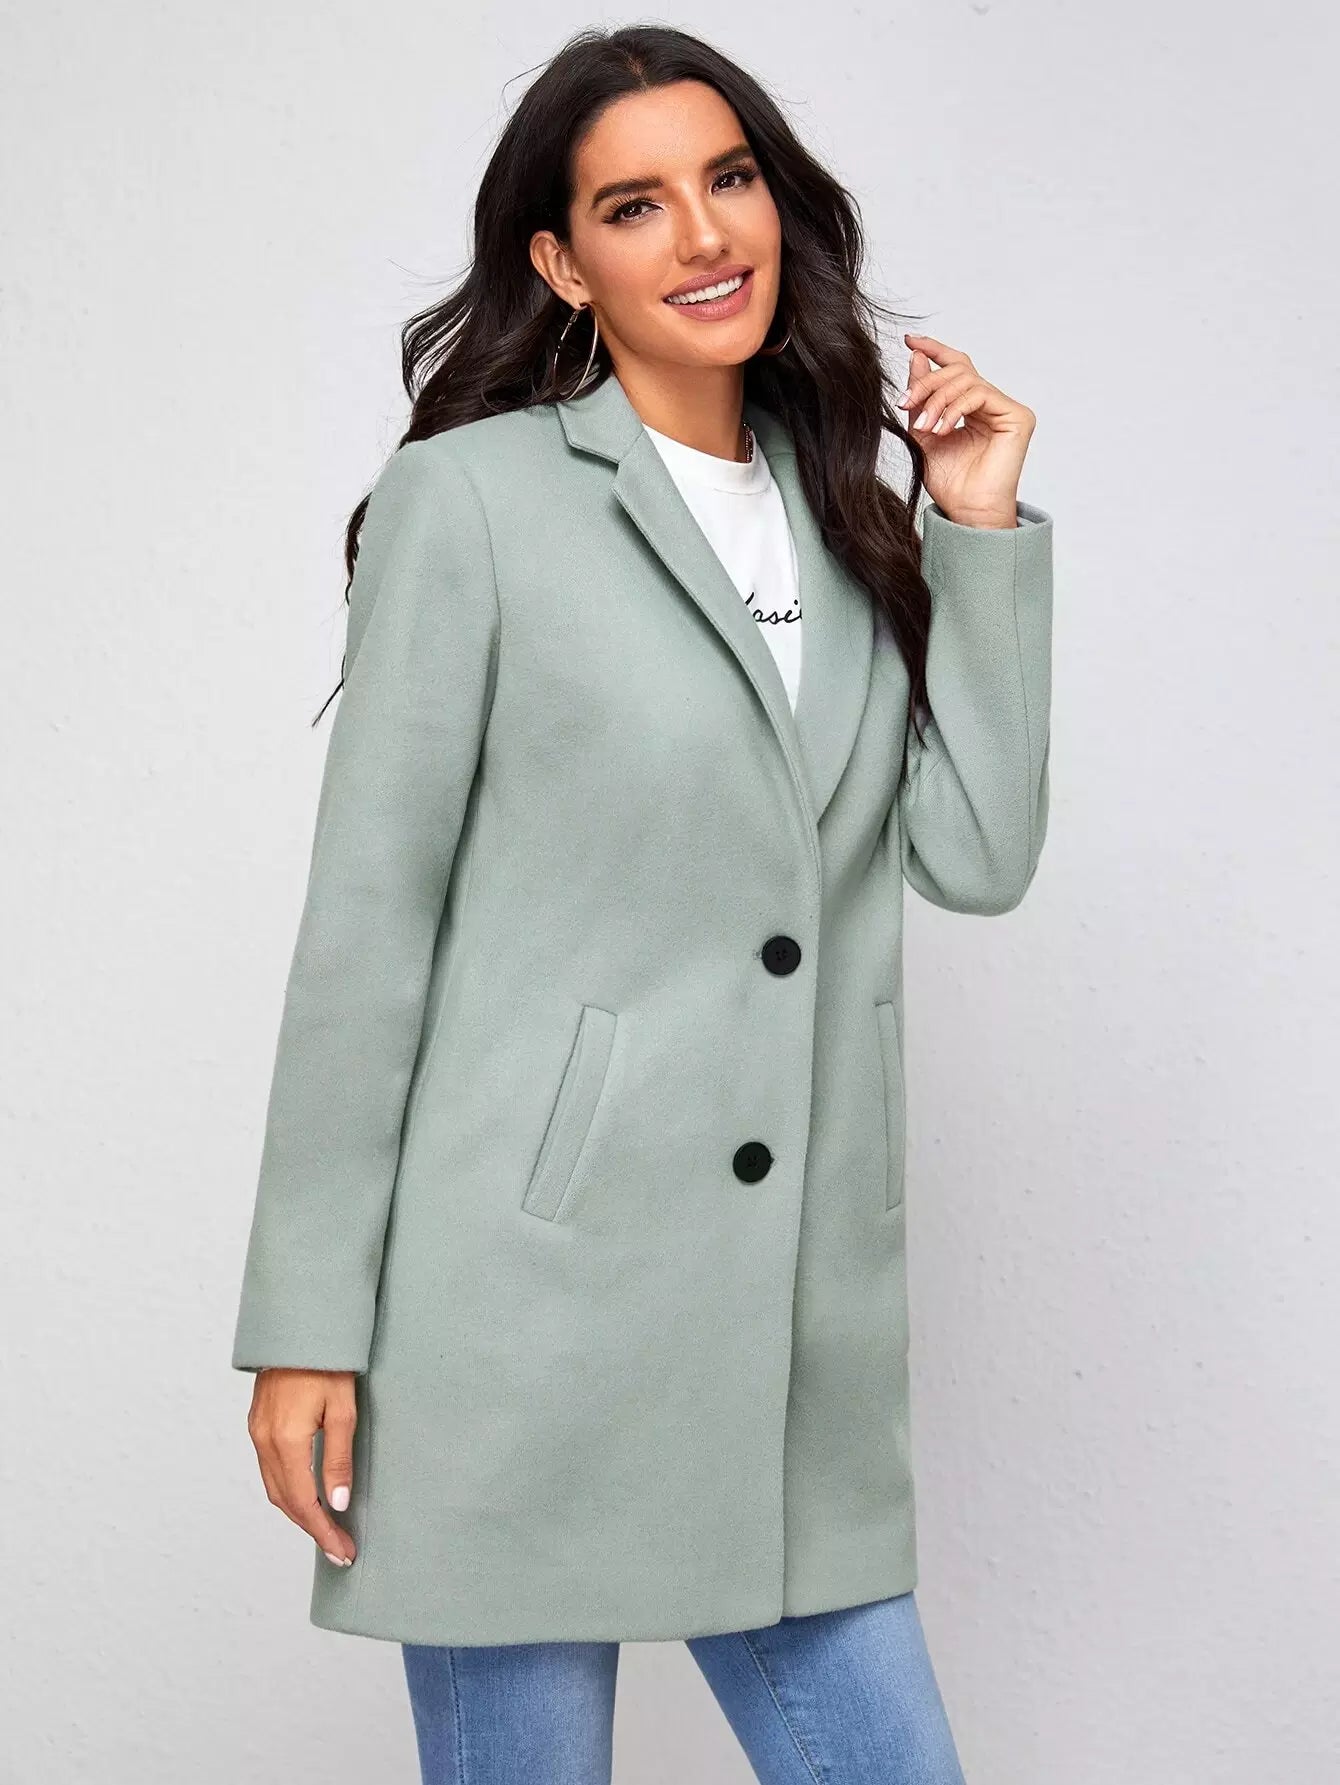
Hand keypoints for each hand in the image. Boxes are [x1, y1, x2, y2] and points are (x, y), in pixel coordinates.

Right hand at [246, 1368, 357, 1566]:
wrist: (299, 1327)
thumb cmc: (327, 1363)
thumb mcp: (343, 1411)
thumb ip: (339, 1460)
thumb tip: (336, 1503)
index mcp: (285, 1440)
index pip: (303, 1502)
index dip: (323, 1532)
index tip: (342, 1552)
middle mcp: (264, 1440)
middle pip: (284, 1501)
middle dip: (312, 1529)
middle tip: (339, 1549)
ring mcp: (257, 1432)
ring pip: (274, 1488)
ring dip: (298, 1512)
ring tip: (326, 1529)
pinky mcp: (257, 1424)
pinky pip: (270, 1470)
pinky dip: (288, 1490)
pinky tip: (306, 1496)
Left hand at [897, 334, 1035, 527]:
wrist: (967, 511)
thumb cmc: (950, 482)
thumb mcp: (923, 432)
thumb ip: (920, 397)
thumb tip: (916, 357)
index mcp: (970, 406)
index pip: (955, 366)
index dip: (934, 349)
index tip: (909, 340)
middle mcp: (990, 403)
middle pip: (958, 369)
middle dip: (927, 383)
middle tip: (905, 402)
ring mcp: (1005, 408)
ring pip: (966, 380)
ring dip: (937, 400)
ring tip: (924, 427)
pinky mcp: (1017, 416)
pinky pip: (980, 394)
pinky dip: (955, 408)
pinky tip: (942, 429)